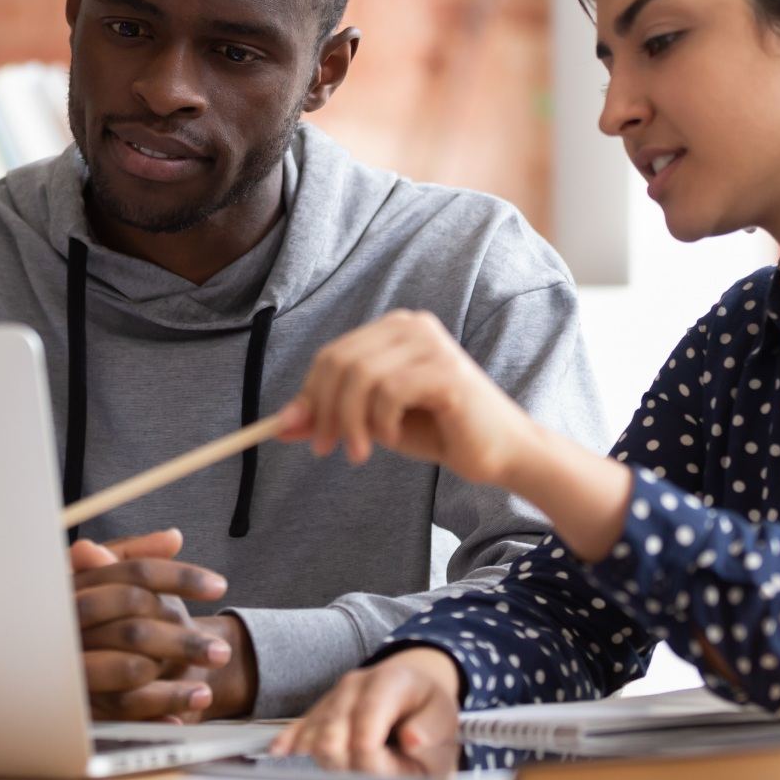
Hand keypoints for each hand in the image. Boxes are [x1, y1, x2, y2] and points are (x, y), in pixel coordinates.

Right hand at [70, 529, 233, 720]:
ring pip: (131, 670)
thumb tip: (173, 538)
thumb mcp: (108, 578)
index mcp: (79, 583)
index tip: (219, 587)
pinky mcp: (75, 699)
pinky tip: (178, 718)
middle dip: (183, 641)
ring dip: (174, 684)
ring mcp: (70, 661)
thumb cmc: (93, 611)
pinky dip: (154, 710)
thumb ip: (137, 555)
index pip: (137, 574)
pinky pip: (122, 708)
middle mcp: (70, 621)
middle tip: (222, 652)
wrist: (47, 662)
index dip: (181, 578)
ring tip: (207, 691)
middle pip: (136, 628)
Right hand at [270, 646, 462, 765]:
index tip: (381, 779)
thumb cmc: (426, 709)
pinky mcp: (315, 711)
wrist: (412, 686)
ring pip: (309, 741)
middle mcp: (354, 685)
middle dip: (346, 770)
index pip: (367, 728)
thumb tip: (412, 740)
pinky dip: (288, 752)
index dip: (370, 762)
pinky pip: (293, 734)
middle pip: (330, 738)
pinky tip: (286, 764)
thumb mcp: (444, 719)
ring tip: (351, 775)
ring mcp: (330, 697)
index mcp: (390, 681)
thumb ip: (429, 733)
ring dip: (324, 768)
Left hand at [277, 310, 537, 487]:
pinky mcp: (446, 370)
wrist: (500, 454)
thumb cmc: (438, 432)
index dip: (309, 394)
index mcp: (393, 329)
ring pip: (361, 377)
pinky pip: (389, 392)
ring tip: (361, 452)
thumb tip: (279, 424)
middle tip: (325, 448)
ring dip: (351, 422)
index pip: (332, 354)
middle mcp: (411, 325)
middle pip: (340, 361)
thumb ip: (330, 416)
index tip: (301, 433)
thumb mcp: (373, 423)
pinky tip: (393, 439)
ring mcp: (431, 344)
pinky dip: (382, 423)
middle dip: (323, 410)